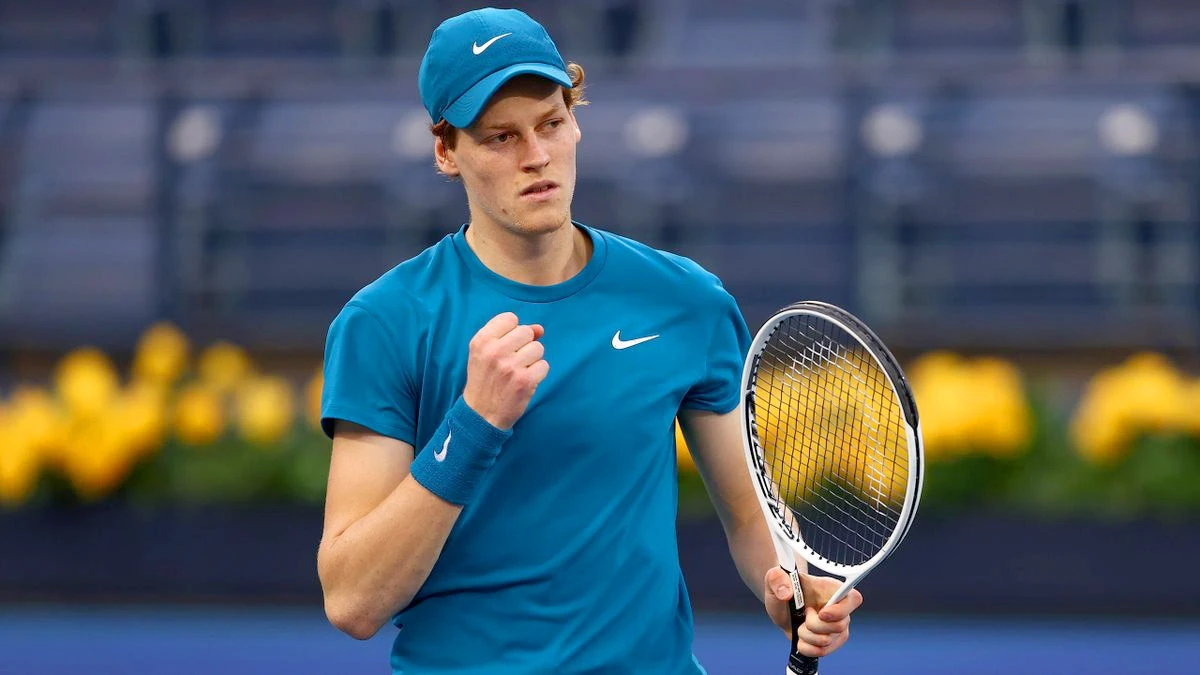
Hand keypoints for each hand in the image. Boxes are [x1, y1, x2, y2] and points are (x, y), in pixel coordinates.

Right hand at [462, 312, 548, 429]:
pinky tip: (525, 381)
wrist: (481, 414)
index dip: (513, 331)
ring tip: (519, 371)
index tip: (507, 346)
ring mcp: (510, 366)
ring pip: (538, 348)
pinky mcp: (525, 381)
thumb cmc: (485, 380)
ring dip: (532, 360)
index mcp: (481, 341)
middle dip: (524, 345)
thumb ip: (509, 335)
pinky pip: (544, 365)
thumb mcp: (485, 353)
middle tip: (513, 361)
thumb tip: (540, 328)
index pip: (510, 318)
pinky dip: (538, 374)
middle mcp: (495, 351)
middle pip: (526, 332)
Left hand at [764, 568, 862, 658]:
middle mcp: (841, 609)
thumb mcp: (774, 578)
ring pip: (827, 641)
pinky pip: (822, 652)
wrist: (783, 607)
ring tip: (800, 624)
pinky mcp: (832, 642)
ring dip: (806, 635)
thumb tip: (786, 593)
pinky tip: (801, 637)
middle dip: (814, 625)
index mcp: (833, 589)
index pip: (854, 599)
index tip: (821, 613)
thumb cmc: (784, 589)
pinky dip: (806, 647)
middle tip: (804, 614)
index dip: (840, 610)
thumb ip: (776, 578)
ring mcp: (838, 628)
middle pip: (839, 626)